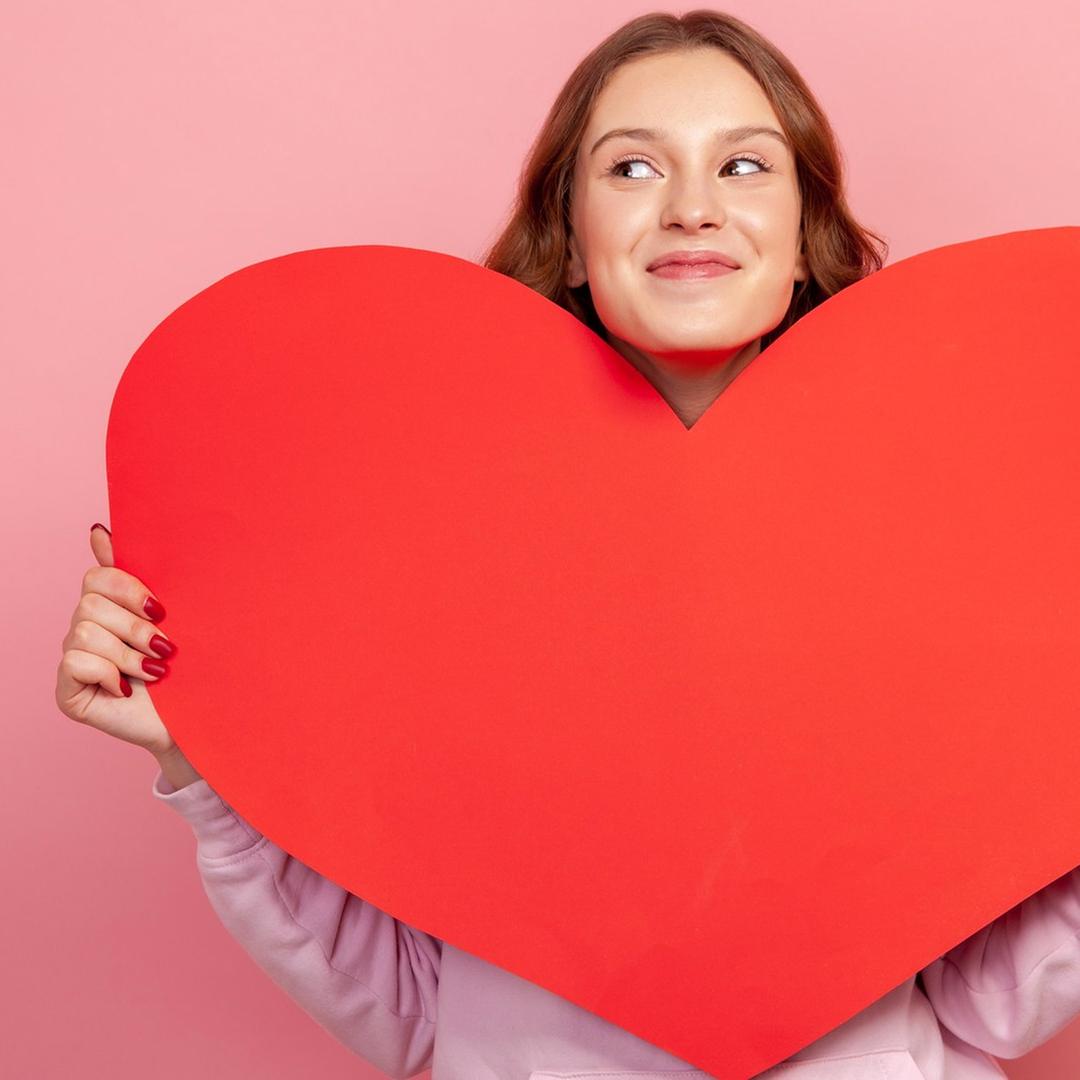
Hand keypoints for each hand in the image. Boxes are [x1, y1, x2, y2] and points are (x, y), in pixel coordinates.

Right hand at [55, 524, 178, 758]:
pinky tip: (127, 688)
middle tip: (164, 648)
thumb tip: (97, 530)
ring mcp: (73, 660)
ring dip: (128, 655)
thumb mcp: (171, 614)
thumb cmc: (189, 664)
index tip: (160, 609)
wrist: (199, 714)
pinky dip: (109, 673)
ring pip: (83, 633)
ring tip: (153, 672)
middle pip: (90, 603)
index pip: (96, 576)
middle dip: (135, 627)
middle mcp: (84, 629)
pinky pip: (75, 663)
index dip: (128, 588)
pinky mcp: (68, 691)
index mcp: (108, 606)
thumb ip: (138, 575)